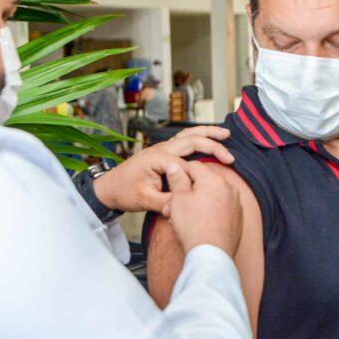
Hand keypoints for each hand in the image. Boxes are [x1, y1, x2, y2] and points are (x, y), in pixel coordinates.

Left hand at [92, 126, 234, 213]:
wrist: (109, 188)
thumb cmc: (124, 192)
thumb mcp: (144, 200)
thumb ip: (165, 202)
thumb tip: (183, 205)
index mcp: (157, 157)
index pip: (185, 164)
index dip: (198, 175)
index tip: (210, 186)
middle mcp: (160, 148)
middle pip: (191, 139)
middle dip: (213, 144)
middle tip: (230, 154)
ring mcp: (161, 148)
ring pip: (188, 135)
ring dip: (207, 133)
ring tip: (225, 133)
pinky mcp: (163, 153)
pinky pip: (183, 141)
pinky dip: (198, 137)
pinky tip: (209, 139)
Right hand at [164, 162, 242, 257]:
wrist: (211, 254)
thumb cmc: (193, 225)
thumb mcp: (178, 199)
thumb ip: (177, 179)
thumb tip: (175, 165)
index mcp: (214, 179)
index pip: (193, 166)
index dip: (179, 173)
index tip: (171, 184)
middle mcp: (229, 188)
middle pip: (204, 183)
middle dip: (187, 192)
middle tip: (172, 208)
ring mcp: (236, 204)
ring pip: (212, 197)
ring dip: (198, 203)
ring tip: (184, 219)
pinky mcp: (238, 219)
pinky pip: (221, 209)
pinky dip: (210, 213)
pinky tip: (199, 225)